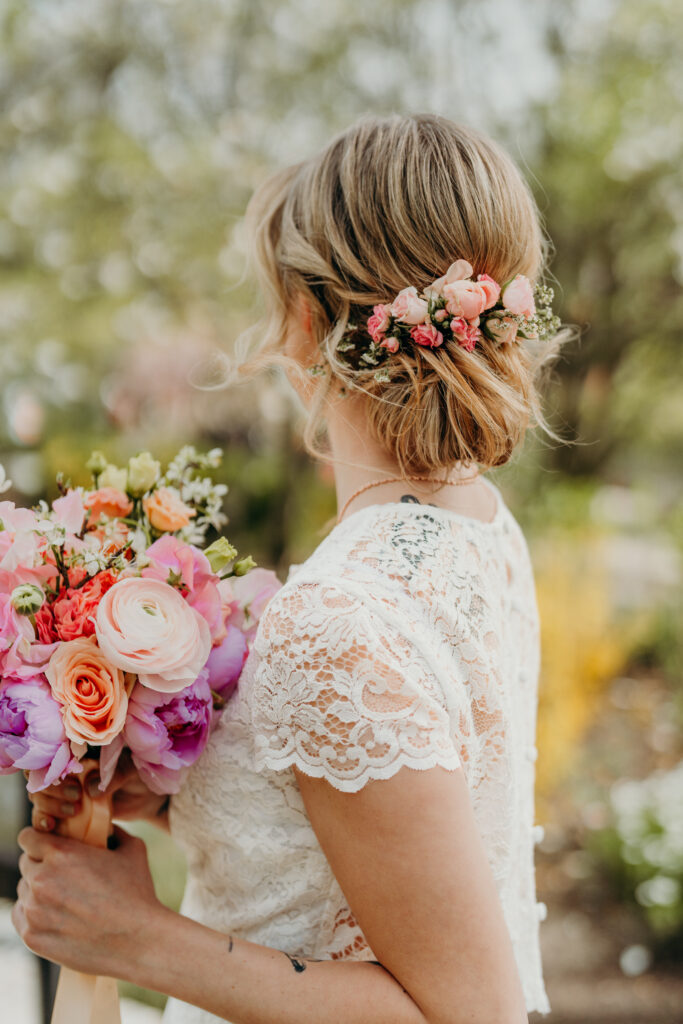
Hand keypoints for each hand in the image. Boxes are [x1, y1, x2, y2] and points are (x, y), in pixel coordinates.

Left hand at [12, 824, 168, 977]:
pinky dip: (33, 914)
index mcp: (61, 853)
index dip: (38, 839)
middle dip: (41, 865)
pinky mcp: (32, 937)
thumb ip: (113, 832)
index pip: (28, 837)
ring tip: (64, 898)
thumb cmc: (137, 893)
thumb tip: (105, 826)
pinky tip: (54, 914)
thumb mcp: (132, 849)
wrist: (137, 941)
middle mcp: (41, 879)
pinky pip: (20, 916)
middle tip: (62, 874)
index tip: (48, 846)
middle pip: (26, 864)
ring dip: (38, 890)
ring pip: (24, 890)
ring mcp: (34, 910)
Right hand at [26, 751, 167, 832]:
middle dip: (52, 787)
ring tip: (74, 812)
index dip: (51, 761)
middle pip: (41, 775)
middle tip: (76, 795)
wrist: (148, 798)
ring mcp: (64, 789)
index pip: (52, 749)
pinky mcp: (65, 809)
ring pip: (39, 795)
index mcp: (81, 749)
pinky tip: (50, 826)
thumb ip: (114, 775)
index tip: (67, 774)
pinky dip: (42, 820)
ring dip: (48, 804)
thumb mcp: (133, 769)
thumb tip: (90, 789)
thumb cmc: (141, 774)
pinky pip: (44, 814)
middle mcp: (68, 768)